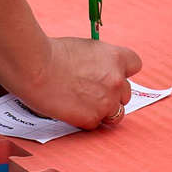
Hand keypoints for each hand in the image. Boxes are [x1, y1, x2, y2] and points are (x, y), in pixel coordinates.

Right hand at [13, 36, 140, 129]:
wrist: (35, 68)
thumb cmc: (52, 53)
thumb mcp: (84, 47)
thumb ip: (98, 60)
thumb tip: (98, 69)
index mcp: (116, 57)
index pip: (135, 65)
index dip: (122, 71)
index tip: (110, 74)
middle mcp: (117, 80)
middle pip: (127, 93)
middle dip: (112, 94)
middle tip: (91, 93)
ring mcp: (107, 101)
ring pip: (116, 113)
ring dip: (103, 110)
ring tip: (82, 104)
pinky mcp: (92, 118)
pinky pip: (94, 124)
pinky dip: (84, 119)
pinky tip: (69, 109)